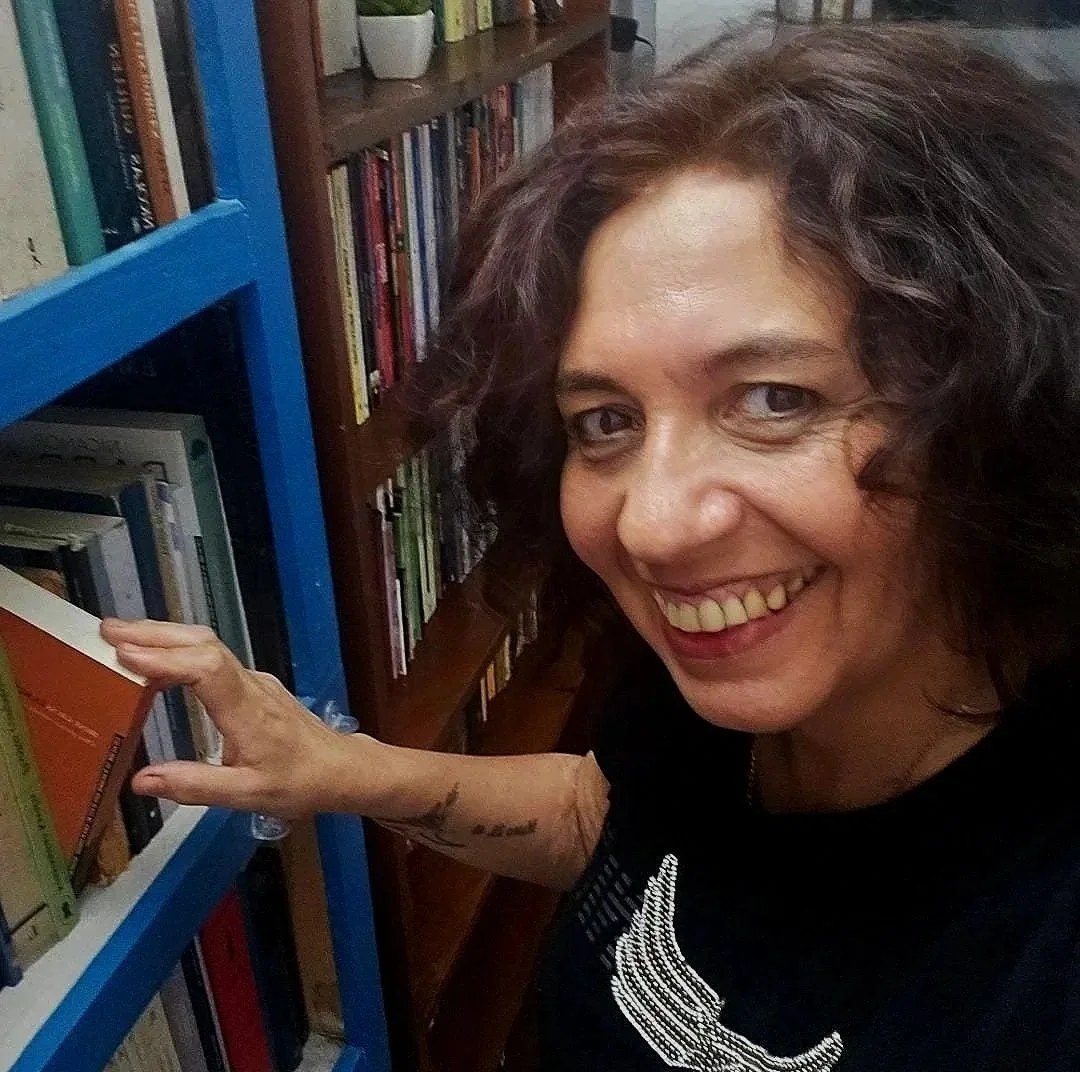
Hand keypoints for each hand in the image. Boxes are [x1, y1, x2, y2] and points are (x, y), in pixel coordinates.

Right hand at [101, 618, 349, 818]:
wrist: (341, 768)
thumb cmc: (298, 783)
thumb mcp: (247, 796)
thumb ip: (196, 786)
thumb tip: (141, 780)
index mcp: (248, 711)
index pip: (208, 669)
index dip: (168, 659)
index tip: (127, 656)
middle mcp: (250, 685)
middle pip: (204, 645)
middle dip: (156, 634)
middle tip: (107, 631)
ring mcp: (253, 680)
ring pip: (208, 645)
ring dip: (165, 637)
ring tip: (119, 636)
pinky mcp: (252, 684)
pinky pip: (212, 657)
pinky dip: (179, 650)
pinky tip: (155, 658)